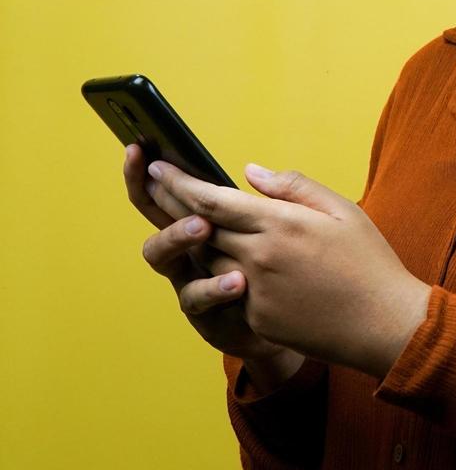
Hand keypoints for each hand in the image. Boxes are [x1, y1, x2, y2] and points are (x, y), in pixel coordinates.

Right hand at [125, 144, 295, 365]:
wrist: (303, 322)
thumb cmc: (293, 267)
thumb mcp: (295, 226)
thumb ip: (278, 197)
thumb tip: (250, 170)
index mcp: (208, 221)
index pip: (172, 190)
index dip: (150, 171)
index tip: (137, 147)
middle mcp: (191, 248)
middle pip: (156, 217)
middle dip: (153, 196)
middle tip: (162, 178)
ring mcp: (193, 278)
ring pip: (164, 256)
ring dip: (178, 237)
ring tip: (202, 226)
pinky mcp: (205, 312)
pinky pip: (198, 298)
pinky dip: (214, 287)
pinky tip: (237, 280)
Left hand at [146, 159, 430, 379]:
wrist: (383, 323)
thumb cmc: (368, 263)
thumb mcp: (342, 211)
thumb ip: (294, 187)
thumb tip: (250, 173)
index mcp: (281, 223)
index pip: (214, 199)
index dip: (180, 182)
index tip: (158, 167)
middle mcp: (260, 256)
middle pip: (200, 227)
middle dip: (173, 204)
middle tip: (154, 184)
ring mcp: (256, 291)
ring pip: (209, 259)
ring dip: (196, 241)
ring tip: (185, 219)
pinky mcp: (257, 318)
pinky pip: (230, 290)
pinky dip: (225, 273)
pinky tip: (225, 263)